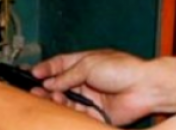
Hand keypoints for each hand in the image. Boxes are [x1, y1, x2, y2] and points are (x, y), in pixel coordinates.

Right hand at [31, 50, 161, 125]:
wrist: (143, 87)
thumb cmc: (121, 69)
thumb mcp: (88, 65)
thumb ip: (67, 75)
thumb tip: (50, 82)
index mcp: (85, 62)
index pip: (60, 64)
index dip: (46, 68)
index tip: (32, 72)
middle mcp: (86, 79)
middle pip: (60, 83)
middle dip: (46, 85)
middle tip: (33, 88)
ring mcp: (90, 96)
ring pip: (66, 99)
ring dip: (54, 97)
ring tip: (44, 95)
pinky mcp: (95, 112)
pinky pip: (76, 112)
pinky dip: (65, 109)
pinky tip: (58, 104)